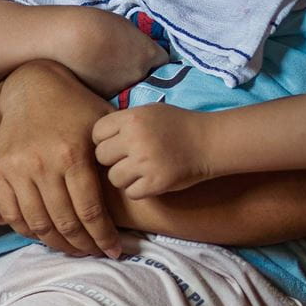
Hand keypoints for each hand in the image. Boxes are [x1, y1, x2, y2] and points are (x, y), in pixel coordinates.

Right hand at [0, 61, 121, 255]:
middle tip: (95, 254)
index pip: (90, 212)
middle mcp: (41, 165)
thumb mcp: (103, 128)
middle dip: (84, 246)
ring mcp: (15, 169)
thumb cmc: (76, 109)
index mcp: (72, 156)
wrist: (34, 88)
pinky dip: (30, 232)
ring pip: (38, 224)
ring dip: (58, 244)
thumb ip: (116, 160)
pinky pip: (12, 215)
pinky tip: (46, 235)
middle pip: (65, 223)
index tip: (114, 250)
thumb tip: (136, 194)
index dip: (104, 238)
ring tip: (73, 249)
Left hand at [91, 103, 211, 198]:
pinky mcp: (155, 183)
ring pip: (114, 178)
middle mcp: (135, 139)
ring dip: (124, 178)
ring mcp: (145, 162)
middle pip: (101, 157)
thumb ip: (124, 122)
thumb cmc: (178, 125)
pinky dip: (139, 190)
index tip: (116, 145)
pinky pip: (131, 193)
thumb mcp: (149, 112)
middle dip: (112, 160)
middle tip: (128, 160)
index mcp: (132, 118)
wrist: (209, 141)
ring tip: (140, 171)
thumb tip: (97, 137)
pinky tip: (150, 181)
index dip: (103, 141)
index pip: (97, 133)